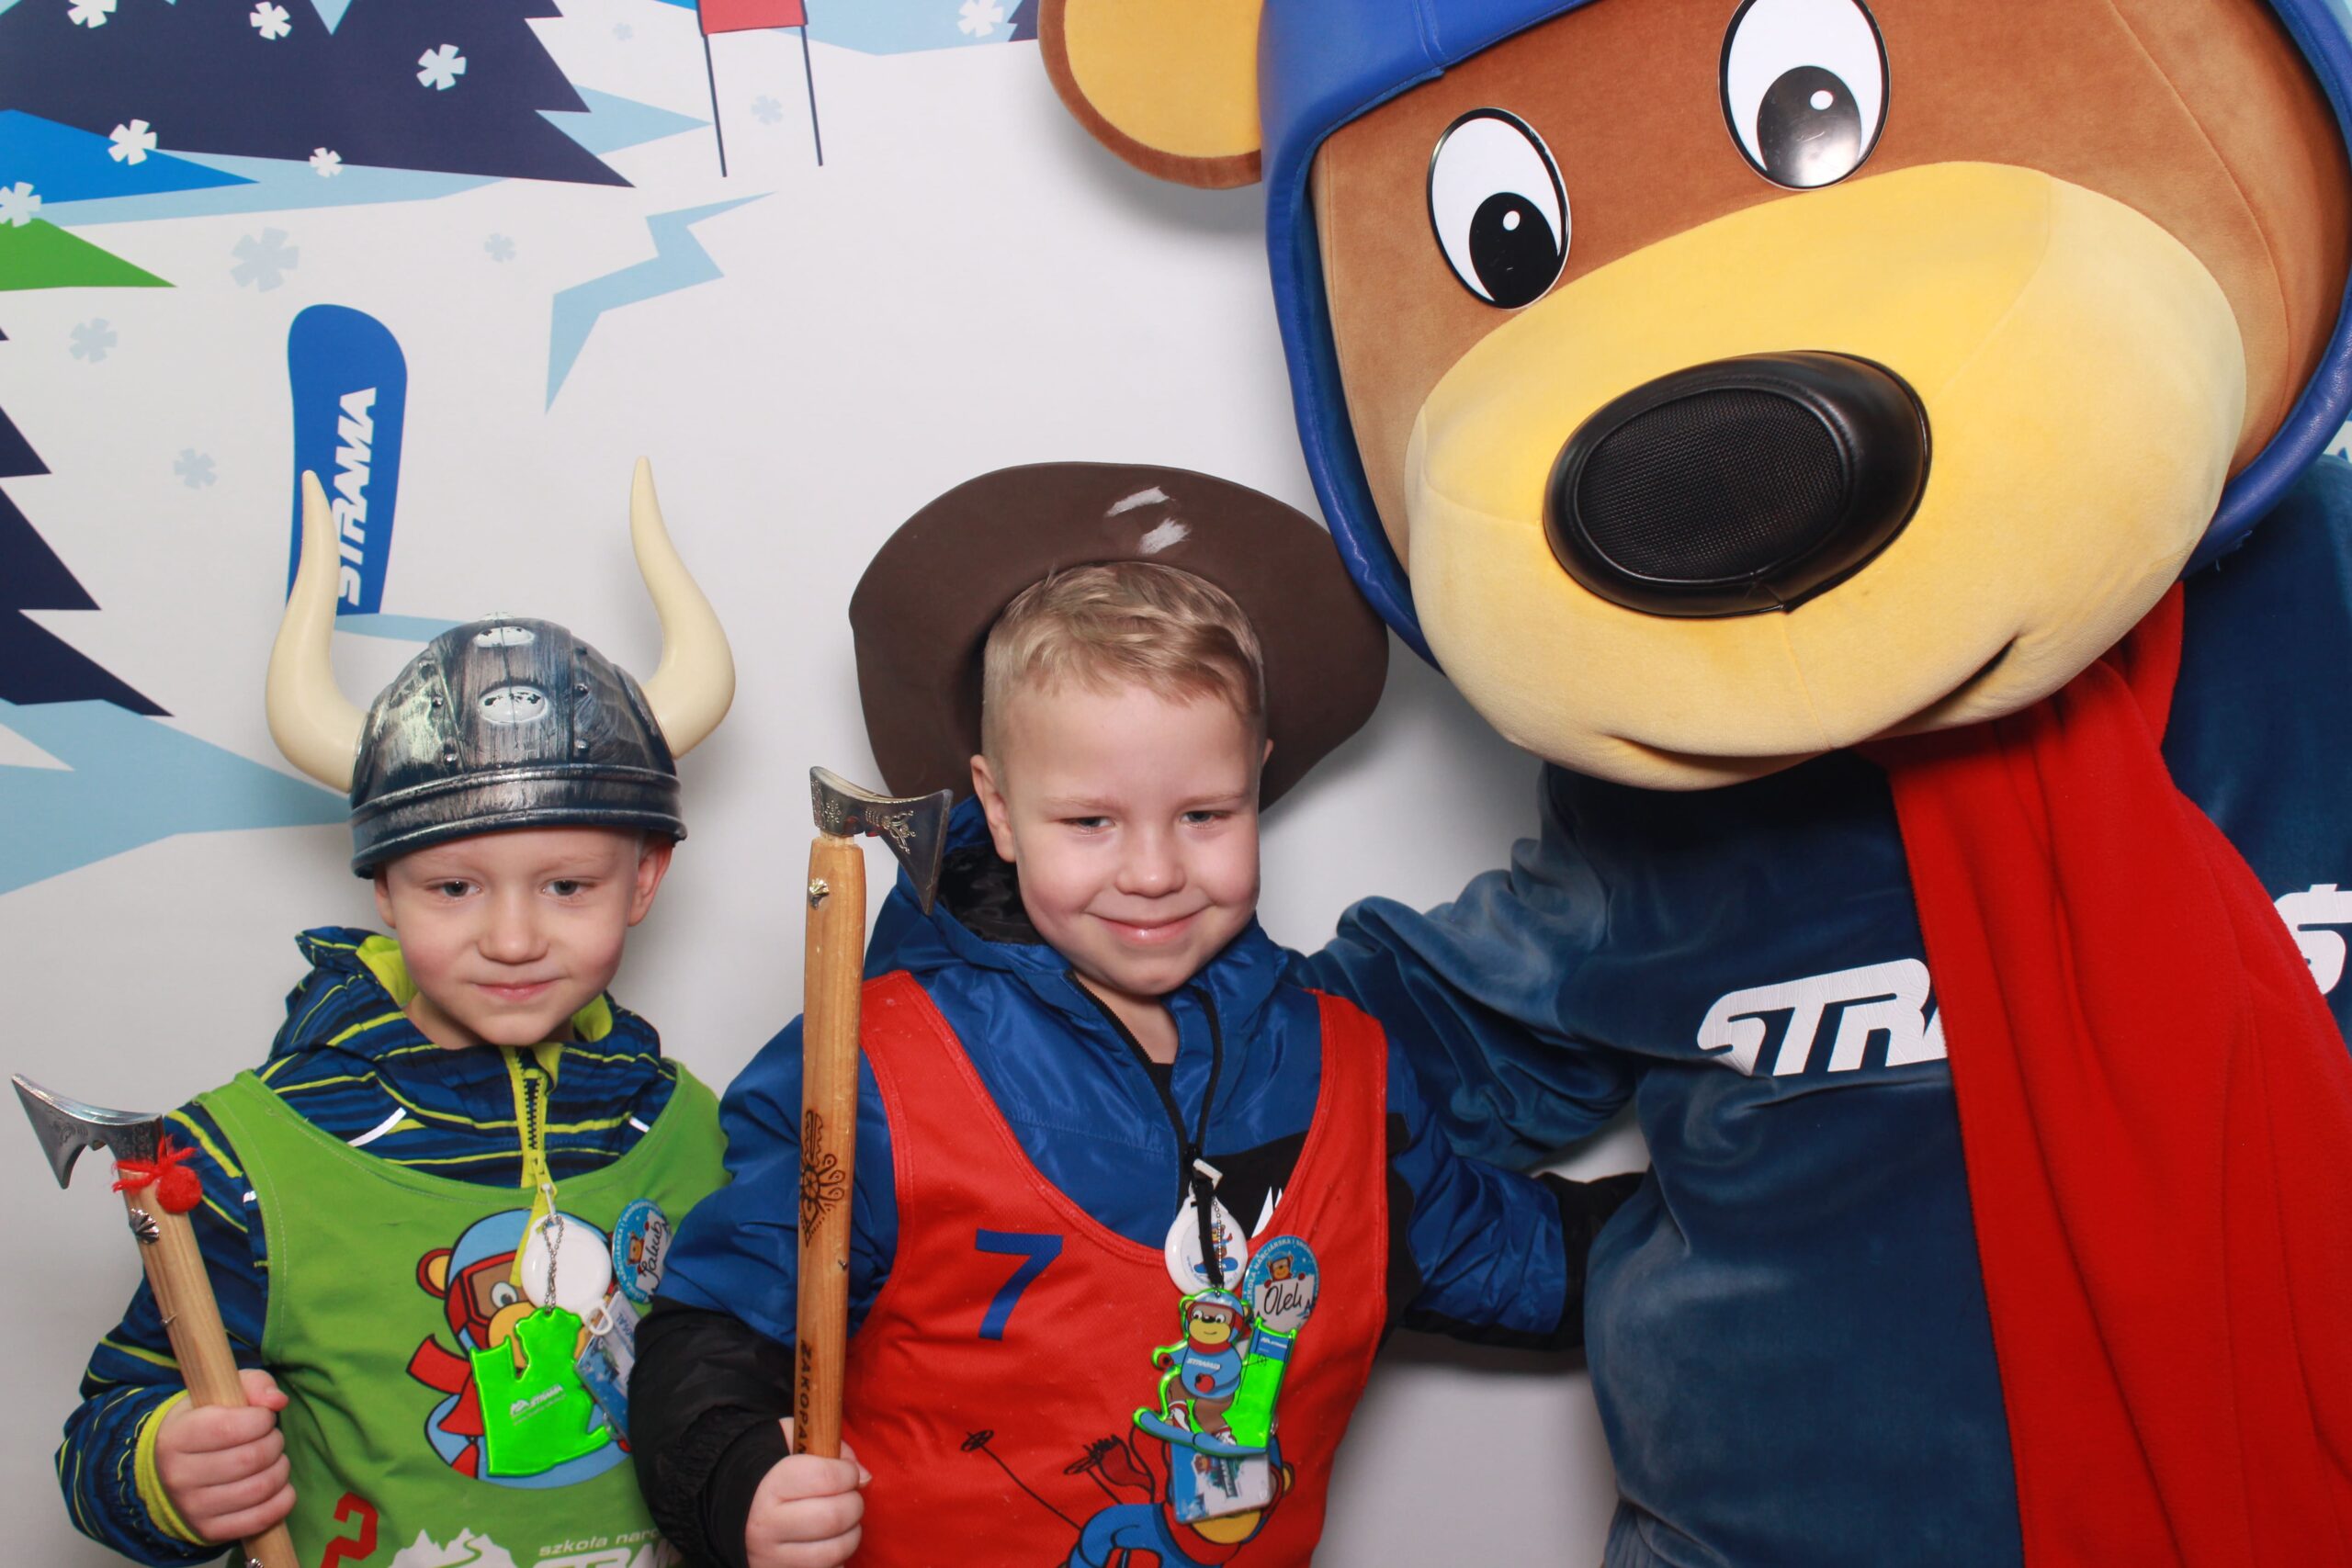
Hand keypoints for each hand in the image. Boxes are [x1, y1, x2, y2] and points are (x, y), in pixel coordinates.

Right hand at [154, 1369, 294, 1543]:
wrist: (170, 1470)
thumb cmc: (204, 1423)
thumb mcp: (221, 1393)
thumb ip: (254, 1384)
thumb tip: (277, 1401)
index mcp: (176, 1437)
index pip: (231, 1428)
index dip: (261, 1419)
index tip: (261, 1417)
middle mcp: (178, 1476)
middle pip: (251, 1459)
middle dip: (275, 1443)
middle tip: (271, 1438)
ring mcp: (192, 1508)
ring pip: (260, 1488)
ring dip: (281, 1469)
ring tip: (273, 1460)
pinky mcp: (210, 1530)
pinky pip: (261, 1519)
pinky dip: (282, 1500)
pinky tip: (278, 1486)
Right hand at [746, 1419, 869, 1567]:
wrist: (727, 1513)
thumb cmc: (766, 1475)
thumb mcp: (787, 1443)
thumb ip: (826, 1444)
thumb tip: (863, 1475)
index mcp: (769, 1486)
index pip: (825, 1477)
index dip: (848, 1472)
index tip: (847, 1471)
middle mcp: (767, 1525)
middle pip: (834, 1516)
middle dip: (854, 1504)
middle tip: (850, 1498)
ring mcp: (772, 1558)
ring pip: (835, 1550)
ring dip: (852, 1534)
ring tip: (843, 1521)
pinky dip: (837, 1559)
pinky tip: (827, 1543)